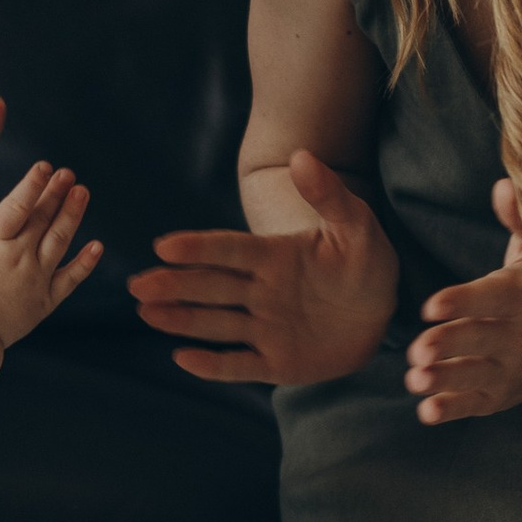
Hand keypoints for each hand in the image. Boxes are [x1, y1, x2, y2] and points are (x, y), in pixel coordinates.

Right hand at [0, 165, 103, 348]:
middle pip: (41, 219)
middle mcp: (19, 257)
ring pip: (59, 240)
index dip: (32, 185)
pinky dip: (85, 262)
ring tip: (83, 192)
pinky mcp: (47, 300)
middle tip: (68, 173)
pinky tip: (98, 245)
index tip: (45, 167)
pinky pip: (70, 279)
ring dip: (72, 215)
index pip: (16, 207)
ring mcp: (36, 278)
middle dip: (55, 193)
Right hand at [127, 151, 399, 382]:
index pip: (230, 250)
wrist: (382, 312)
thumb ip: (329, 195)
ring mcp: (266, 327)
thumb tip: (301, 156)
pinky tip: (183, 358)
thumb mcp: (357, 225)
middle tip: (138, 284)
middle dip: (175, 285)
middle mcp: (261, 291)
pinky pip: (240, 365)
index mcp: (274, 257)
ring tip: (147, 312)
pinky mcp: (276, 363)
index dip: (200, 248)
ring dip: (182, 319)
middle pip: (211, 287)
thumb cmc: (366, 263)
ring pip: (216, 323)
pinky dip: (213, 365)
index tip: (165, 245)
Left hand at [403, 179, 521, 420]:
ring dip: (444, 379)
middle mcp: (515, 336)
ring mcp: (508, 369)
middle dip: (448, 345)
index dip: (460, 302)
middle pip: (477, 341)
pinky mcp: (501, 395)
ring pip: (473, 376)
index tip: (432, 306)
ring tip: (415, 378)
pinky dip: (452, 410)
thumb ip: (520, 218)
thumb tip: (503, 184)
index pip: (488, 299)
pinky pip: (475, 405)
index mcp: (519, 296)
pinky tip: (426, 410)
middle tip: (419, 349)